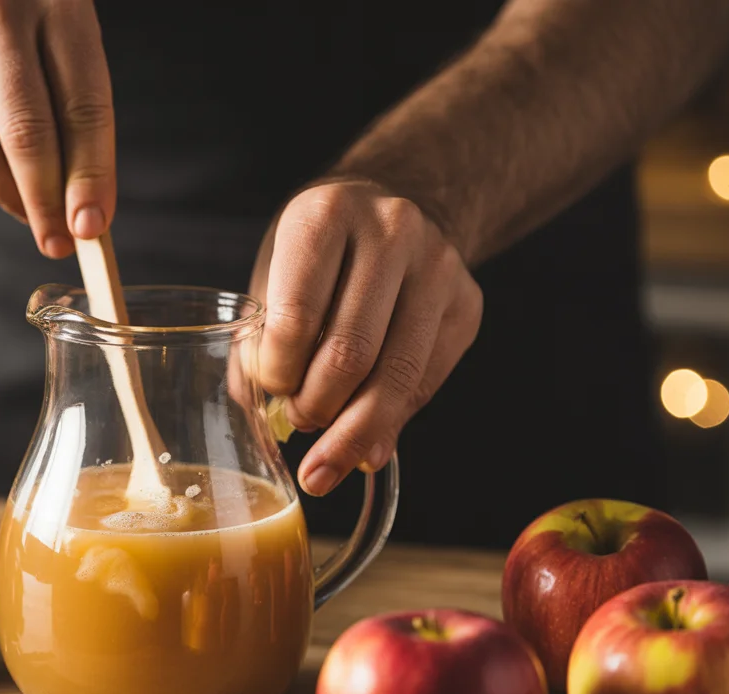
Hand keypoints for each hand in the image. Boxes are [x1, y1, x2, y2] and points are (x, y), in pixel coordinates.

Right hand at [0, 0, 114, 257]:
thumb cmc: (23, 4)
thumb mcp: (64, 28)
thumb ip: (78, 107)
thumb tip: (87, 210)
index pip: (82, 106)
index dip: (90, 176)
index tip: (91, 228)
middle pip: (25, 133)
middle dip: (44, 203)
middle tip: (57, 243)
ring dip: (7, 197)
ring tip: (29, 216)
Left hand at [251, 179, 482, 495]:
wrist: (401, 200)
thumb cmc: (321, 251)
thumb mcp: (275, 273)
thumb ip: (261, 346)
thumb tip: (272, 426)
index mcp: (326, 214)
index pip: (297, 318)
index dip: (277, 374)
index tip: (270, 390)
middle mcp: (390, 231)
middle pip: (350, 355)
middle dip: (316, 408)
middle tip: (299, 423)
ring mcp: (438, 267)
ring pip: (396, 378)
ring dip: (355, 432)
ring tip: (327, 458)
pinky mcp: (467, 303)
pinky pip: (426, 383)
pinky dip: (391, 421)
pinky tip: (366, 436)